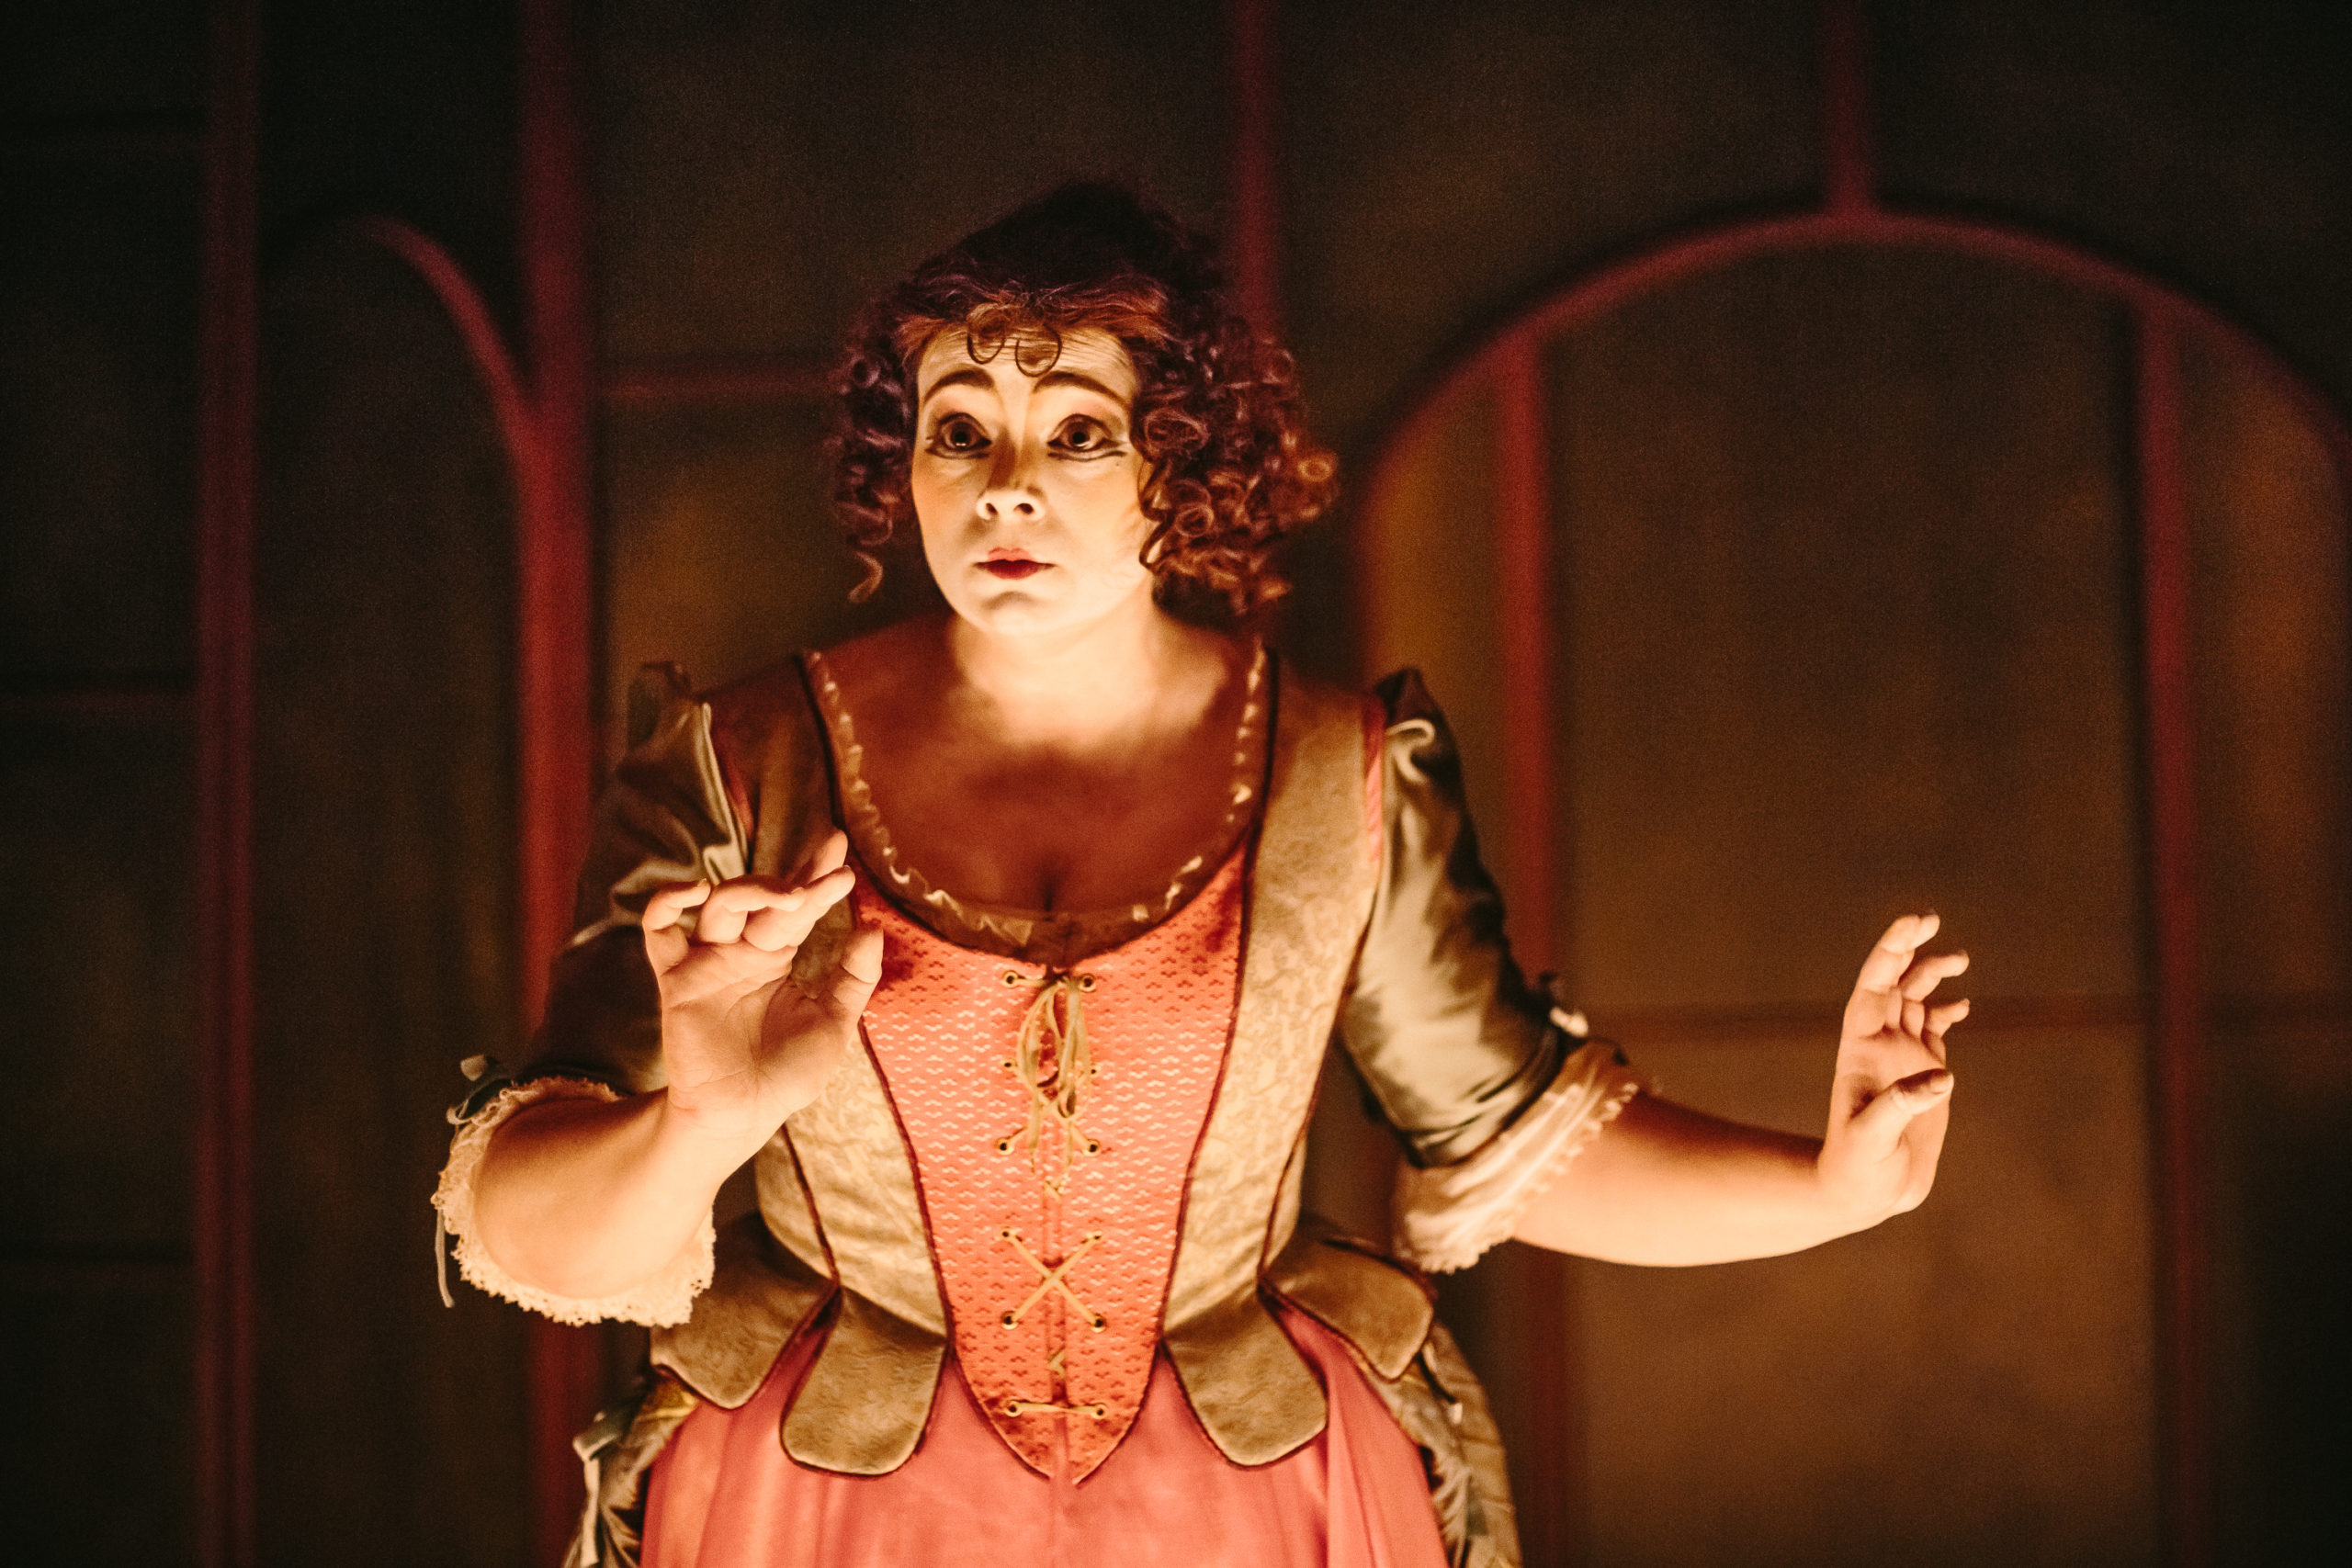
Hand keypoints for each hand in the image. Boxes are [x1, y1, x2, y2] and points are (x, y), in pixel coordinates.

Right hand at [641, 830, 882, 1150]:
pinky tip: (696, 890)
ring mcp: (707, 963)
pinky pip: (658, 931)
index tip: (839, 848)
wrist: (742, 1117)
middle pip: (764, 899)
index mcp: (777, 956)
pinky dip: (667, 903)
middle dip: (797, 878)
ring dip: (752, 889)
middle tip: (830, 868)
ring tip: (791, 894)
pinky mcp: (676, 981)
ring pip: (721, 905)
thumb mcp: (835, 1024)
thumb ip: (855, 978)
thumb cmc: (788, 1076)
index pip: (797, 905)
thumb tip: (873, 927)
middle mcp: (741, 952)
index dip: (816, 874)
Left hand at [1816, 913, 1967, 1220]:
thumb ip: (1901, 1106)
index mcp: (1861, 1047)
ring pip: (1915, 1001)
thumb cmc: (1858, 1166)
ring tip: (1959, 958)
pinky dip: (1946, 1011)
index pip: (1873, 987)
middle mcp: (1879, 1044)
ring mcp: (1902, 1057)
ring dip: (1932, 975)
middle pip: (1893, 983)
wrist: (1865, 1193)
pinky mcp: (1923, 1074)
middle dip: (1909, 950)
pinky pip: (1933, 1029)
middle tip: (1930, 917)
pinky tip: (1962, 1005)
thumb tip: (1941, 1077)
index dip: (1889, 953)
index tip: (1913, 924)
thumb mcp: (1873, 1137)